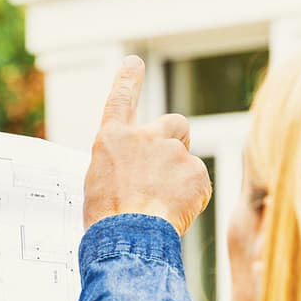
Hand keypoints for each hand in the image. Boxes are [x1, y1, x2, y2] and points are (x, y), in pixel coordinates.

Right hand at [83, 56, 211, 235]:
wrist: (126, 237)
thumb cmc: (108, 219)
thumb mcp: (100, 183)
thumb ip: (123, 164)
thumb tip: (138, 169)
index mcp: (113, 138)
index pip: (120, 99)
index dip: (128, 80)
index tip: (134, 63)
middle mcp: (145, 137)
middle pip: (175, 124)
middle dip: (177, 141)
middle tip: (169, 170)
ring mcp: (172, 152)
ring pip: (188, 158)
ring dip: (181, 177)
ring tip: (164, 204)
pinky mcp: (195, 171)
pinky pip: (200, 183)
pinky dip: (193, 198)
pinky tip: (175, 213)